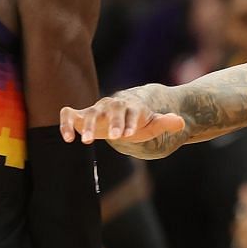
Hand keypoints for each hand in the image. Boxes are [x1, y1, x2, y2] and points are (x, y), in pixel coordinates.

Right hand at [60, 93, 183, 145]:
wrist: (121, 116)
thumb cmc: (139, 122)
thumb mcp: (152, 124)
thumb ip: (165, 122)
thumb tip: (180, 121)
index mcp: (130, 107)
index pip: (131, 112)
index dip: (130, 122)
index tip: (129, 135)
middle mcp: (112, 105)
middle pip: (111, 110)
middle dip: (113, 122)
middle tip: (115, 138)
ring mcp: (95, 109)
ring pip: (89, 113)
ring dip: (86, 125)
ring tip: (85, 142)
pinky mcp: (80, 114)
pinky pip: (68, 114)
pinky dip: (66, 123)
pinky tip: (68, 138)